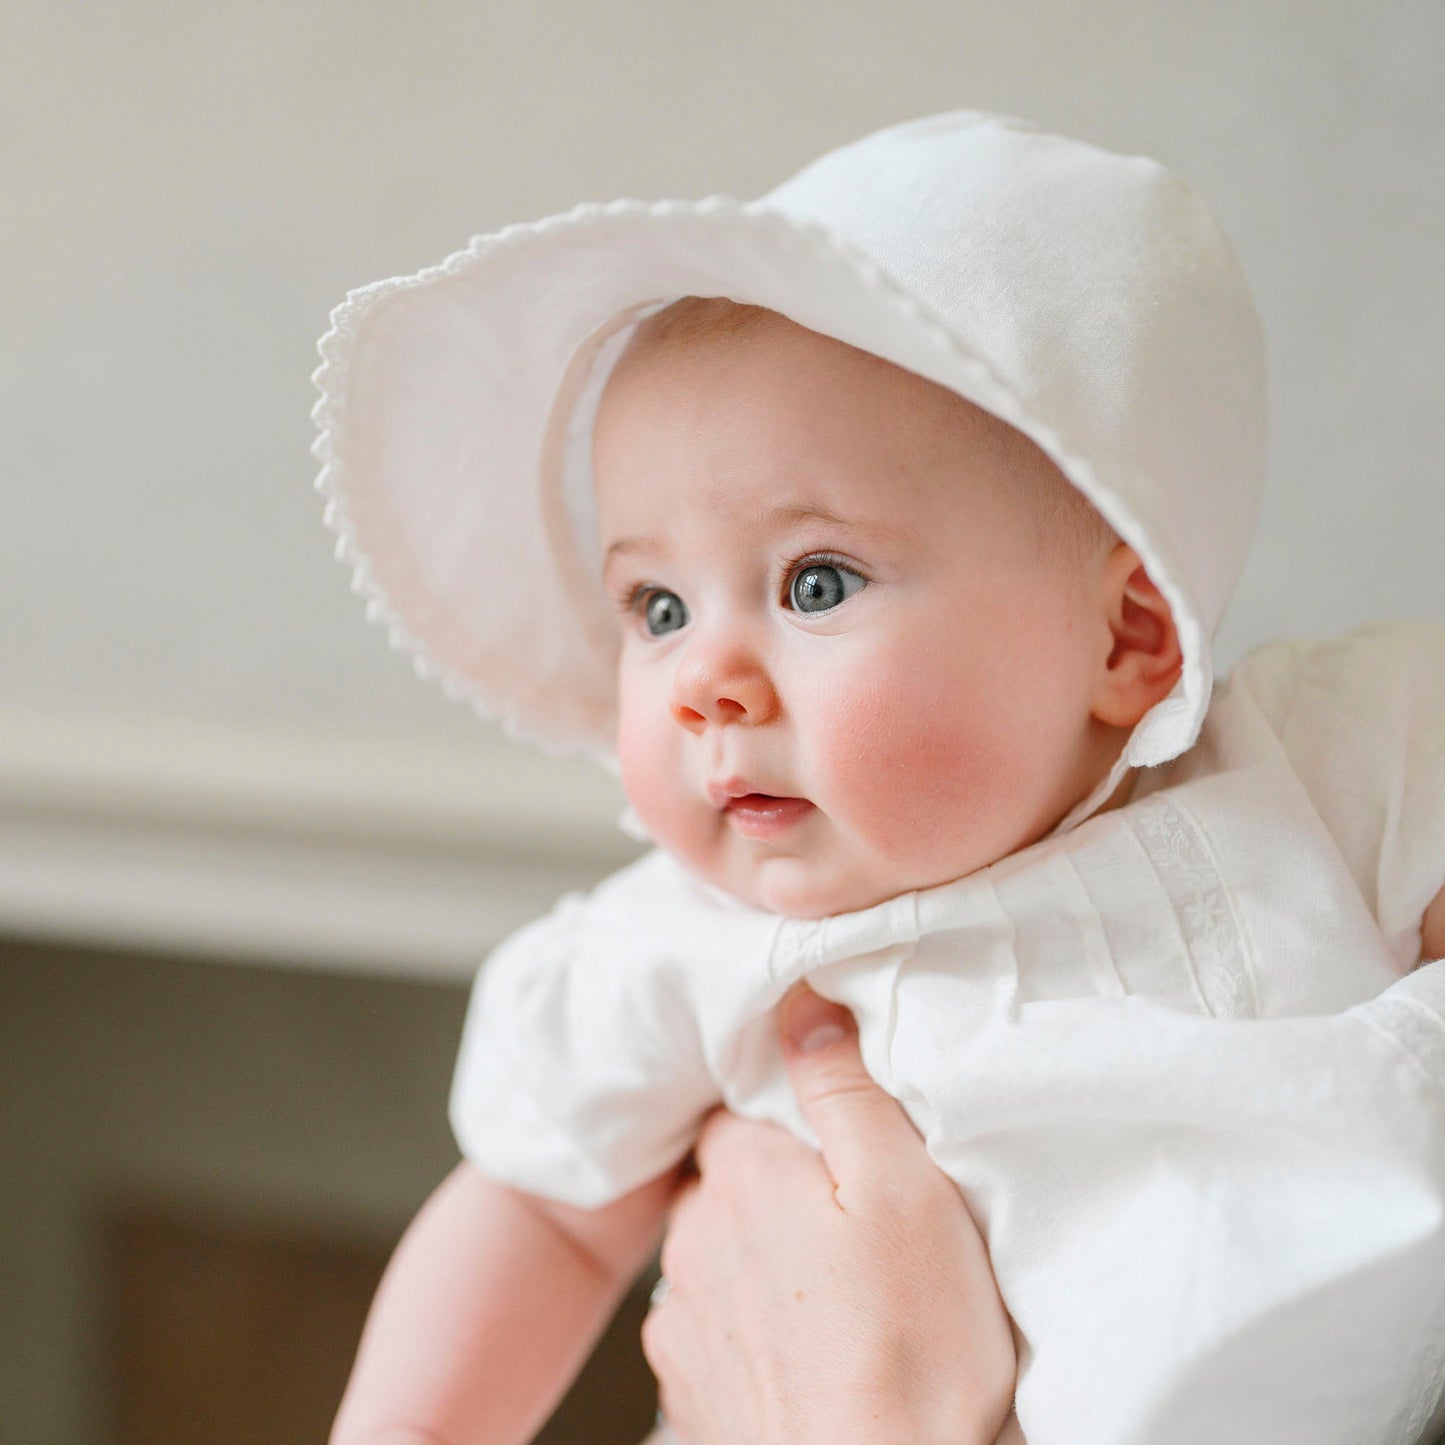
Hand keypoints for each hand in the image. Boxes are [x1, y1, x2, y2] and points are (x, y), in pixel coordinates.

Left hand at [643, 985, 1015, 1444]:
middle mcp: (692, 1240)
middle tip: (855, 1219)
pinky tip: (808, 1348)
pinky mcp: (689, 1389)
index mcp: (740, 1176)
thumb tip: (802, 1002)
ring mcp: (682, 1320)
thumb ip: (844, 1087)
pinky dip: (749, 1326)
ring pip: (717, 1252)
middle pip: (728, 1178)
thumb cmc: (913, 1355)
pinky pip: (712, 1325)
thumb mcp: (906, 1188)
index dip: (790, 1116)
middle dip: (776, 1185)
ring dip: (760, 1257)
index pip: (740, 1107)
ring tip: (839, 1293)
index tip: (838, 1143)